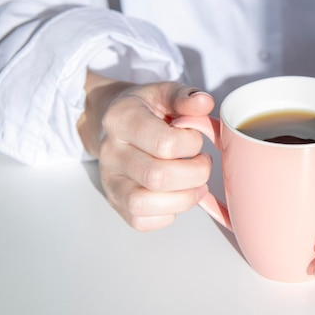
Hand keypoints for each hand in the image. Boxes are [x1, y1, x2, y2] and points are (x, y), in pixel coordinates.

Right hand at [78, 71, 214, 230]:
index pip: (165, 143)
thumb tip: (203, 102)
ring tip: (195, 183)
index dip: (192, 144)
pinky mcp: (116, 203)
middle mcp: (111, 152)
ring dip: (184, 198)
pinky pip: (142, 222)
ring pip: (147, 204)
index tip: (196, 138)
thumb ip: (185, 96)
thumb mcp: (164, 93)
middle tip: (202, 163)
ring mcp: (110, 181)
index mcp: (122, 119)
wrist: (113, 123)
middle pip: (158, 177)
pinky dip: (168, 214)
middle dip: (195, 174)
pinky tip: (176, 195)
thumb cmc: (144, 110)